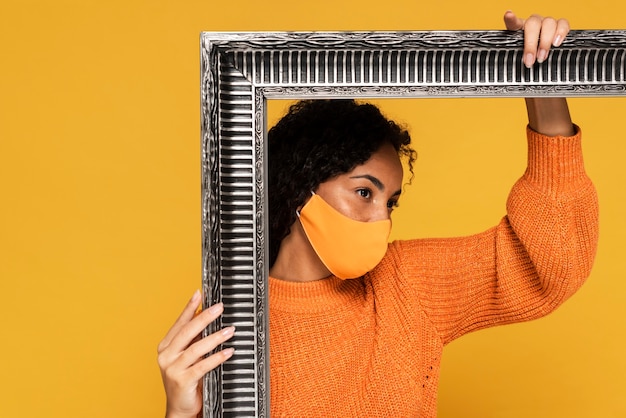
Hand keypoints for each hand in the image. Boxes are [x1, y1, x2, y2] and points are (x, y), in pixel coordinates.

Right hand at [157, 290, 234, 417]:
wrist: (180, 408)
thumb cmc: (186, 379)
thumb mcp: (187, 356)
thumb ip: (193, 339)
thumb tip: (205, 315)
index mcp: (165, 346)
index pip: (179, 323)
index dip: (189, 307)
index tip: (199, 293)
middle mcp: (166, 356)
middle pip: (187, 332)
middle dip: (204, 317)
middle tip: (219, 307)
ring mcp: (172, 369)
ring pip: (196, 348)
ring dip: (215, 337)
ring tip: (230, 330)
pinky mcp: (182, 381)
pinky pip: (202, 366)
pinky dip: (216, 357)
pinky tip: (228, 351)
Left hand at [503, 11, 569, 67]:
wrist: (541, 53)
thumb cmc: (529, 52)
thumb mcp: (519, 53)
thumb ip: (517, 54)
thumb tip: (519, 61)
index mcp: (520, 28)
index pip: (514, 22)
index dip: (511, 18)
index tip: (509, 15)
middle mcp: (534, 22)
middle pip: (533, 24)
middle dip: (531, 44)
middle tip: (530, 60)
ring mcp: (547, 22)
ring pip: (549, 23)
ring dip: (545, 41)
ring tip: (542, 55)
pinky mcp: (560, 25)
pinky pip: (563, 23)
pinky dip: (561, 32)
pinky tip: (556, 43)